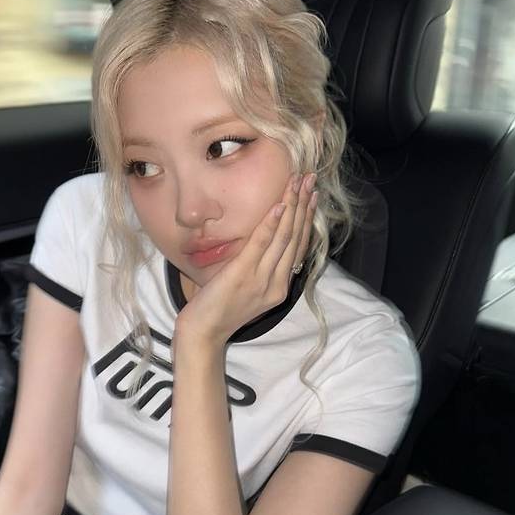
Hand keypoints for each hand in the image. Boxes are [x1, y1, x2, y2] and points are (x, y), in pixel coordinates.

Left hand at [174, 172, 316, 346]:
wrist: (202, 334)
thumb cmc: (220, 310)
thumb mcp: (248, 290)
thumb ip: (261, 270)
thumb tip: (266, 242)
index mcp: (280, 288)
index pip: (299, 248)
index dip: (307, 220)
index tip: (312, 196)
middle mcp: (276, 284)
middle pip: (296, 238)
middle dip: (304, 206)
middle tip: (311, 180)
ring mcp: (261, 280)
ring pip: (283, 237)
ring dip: (292, 207)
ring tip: (299, 183)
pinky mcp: (242, 275)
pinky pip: (260, 245)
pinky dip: (271, 224)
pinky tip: (278, 205)